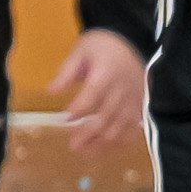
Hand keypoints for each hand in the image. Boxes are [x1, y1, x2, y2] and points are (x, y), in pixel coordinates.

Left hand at [47, 28, 145, 157]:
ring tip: (86, 151)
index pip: (92, 95)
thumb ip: (66, 73)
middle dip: (88, 133)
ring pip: (120, 127)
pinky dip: (121, 141)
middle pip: (106, 116)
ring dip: (103, 142)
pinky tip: (107, 149)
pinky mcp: (140, 106)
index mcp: (106, 73)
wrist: (131, 39)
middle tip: (73, 146)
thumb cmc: (101, 45)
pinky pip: (133, 128)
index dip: (78, 110)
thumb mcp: (80, 51)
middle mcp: (122, 89)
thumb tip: (50, 92)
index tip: (63, 120)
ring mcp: (134, 99)